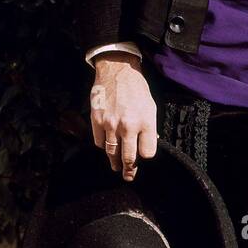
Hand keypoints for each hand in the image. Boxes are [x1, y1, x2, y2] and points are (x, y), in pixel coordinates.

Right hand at [90, 52, 157, 181]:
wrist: (117, 71)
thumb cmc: (137, 89)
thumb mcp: (151, 107)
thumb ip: (149, 127)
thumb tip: (148, 144)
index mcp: (146, 122)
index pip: (147, 152)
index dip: (146, 156)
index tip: (144, 156)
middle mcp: (128, 126)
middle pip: (129, 157)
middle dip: (130, 170)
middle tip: (129, 176)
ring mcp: (111, 124)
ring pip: (112, 152)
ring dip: (115, 162)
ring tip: (116, 167)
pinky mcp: (97, 121)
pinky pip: (100, 142)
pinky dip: (103, 146)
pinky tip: (107, 146)